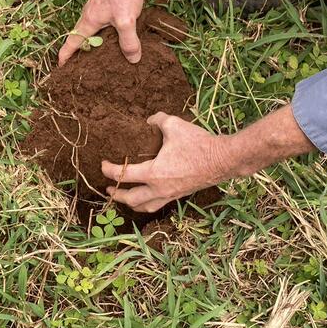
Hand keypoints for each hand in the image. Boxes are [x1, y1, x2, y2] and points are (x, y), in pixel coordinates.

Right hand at [58, 0, 145, 65]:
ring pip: (91, 30)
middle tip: (81, 67)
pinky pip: (101, 24)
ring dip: (92, 43)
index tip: (61, 67)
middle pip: (80, 37)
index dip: (66, 55)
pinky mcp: (108, 4)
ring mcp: (98, 9)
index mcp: (89, 21)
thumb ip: (128, 41)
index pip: (73, 42)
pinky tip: (115, 38)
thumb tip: (132, 59)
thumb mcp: (126, 21)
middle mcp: (90, 15)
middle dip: (78, 52)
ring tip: (99, 57)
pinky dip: (103, 34)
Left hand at [102, 113, 227, 212]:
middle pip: (131, 199)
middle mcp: (159, 189)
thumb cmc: (199, 143)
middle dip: (117, 194)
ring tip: (125, 198)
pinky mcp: (180, 195)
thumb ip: (158, 120)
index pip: (124, 175)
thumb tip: (149, 120)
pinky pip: (159, 205)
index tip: (103, 164)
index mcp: (153, 173)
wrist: (223, 159)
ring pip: (145, 207)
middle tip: (108, 188)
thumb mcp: (174, 125)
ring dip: (131, 204)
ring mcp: (170, 195)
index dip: (109, 170)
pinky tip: (148, 196)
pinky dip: (148, 203)